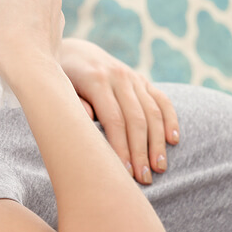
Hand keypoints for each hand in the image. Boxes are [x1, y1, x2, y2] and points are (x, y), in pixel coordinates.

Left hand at [58, 38, 179, 183]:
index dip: (121, 147)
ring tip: (159, 168)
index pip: (114, 119)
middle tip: (144, 179)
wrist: (74, 52)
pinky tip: (173, 141)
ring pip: (153, 112)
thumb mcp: (59, 88)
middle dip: (141, 152)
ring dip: (157, 142)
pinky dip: (170, 120)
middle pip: (136, 119)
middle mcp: (119, 77)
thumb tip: (89, 121)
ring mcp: (133, 78)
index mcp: (96, 80)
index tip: (124, 173)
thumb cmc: (61, 80)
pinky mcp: (143, 81)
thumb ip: (75, 105)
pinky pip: (162, 100)